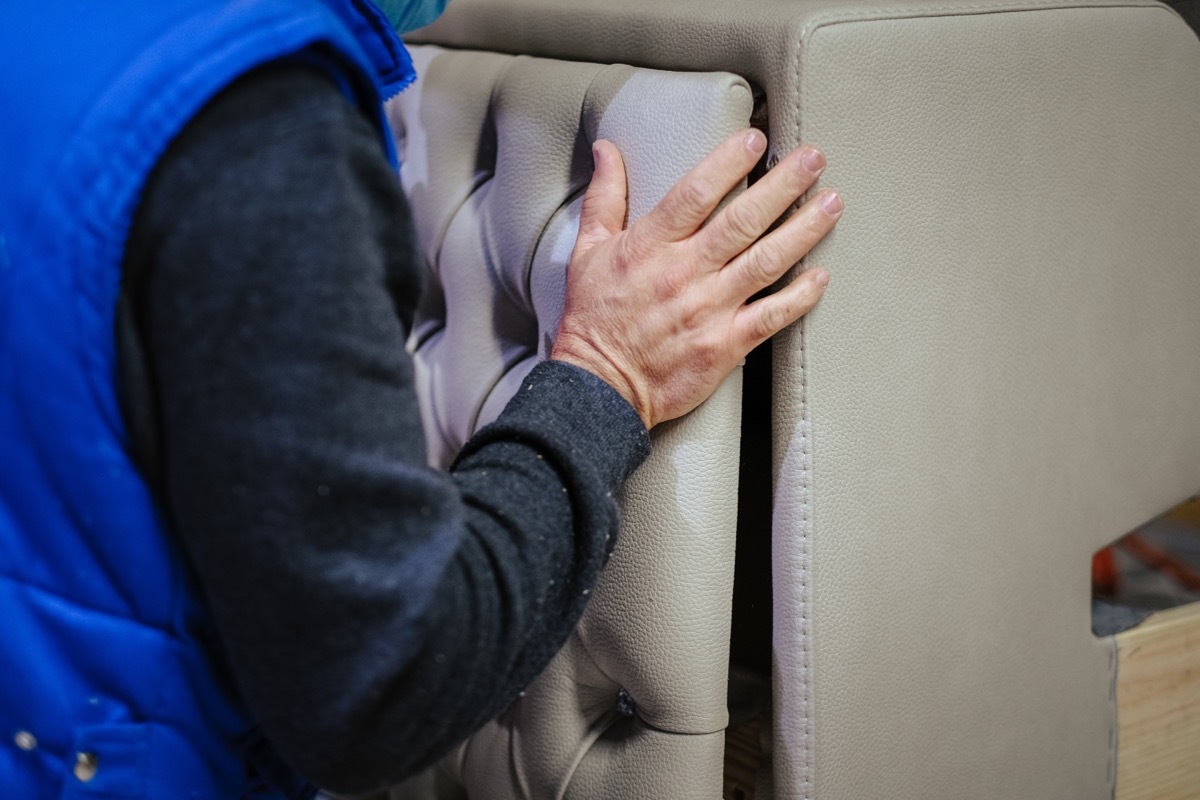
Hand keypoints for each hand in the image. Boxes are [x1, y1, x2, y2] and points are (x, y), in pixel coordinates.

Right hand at [550, 129, 840, 428]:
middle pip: (743, 220)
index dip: (729, 162)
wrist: (599, 389)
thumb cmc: (593, 321)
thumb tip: (608, 151)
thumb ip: (604, 198)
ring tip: (830, 204)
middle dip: (784, 185)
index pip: (696, 193)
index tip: (756, 140)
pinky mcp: (724, 345)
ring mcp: (708, 310)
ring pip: (766, 262)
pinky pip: (771, 316)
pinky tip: (820, 276)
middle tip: (814, 159)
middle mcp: (684, 273)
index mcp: (650, 246)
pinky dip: (799, 296)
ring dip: (803, 230)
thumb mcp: (587, 252)